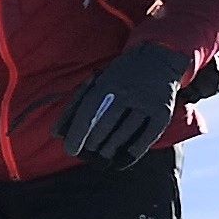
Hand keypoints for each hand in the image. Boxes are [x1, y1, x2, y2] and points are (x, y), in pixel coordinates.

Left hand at [58, 44, 190, 168]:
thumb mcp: (98, 82)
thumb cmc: (120, 76)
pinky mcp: (163, 112)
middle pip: (104, 127)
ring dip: (110, 149)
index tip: (71, 151)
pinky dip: (132, 153)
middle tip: (88, 152)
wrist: (159, 57)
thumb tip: (56, 133)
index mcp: (106, 84)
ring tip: (103, 155)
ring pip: (124, 134)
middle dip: (93, 144)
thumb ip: (77, 105)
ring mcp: (147, 103)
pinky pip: (146, 138)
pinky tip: (121, 161)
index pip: (87, 114)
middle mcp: (127, 93)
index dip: (77, 135)